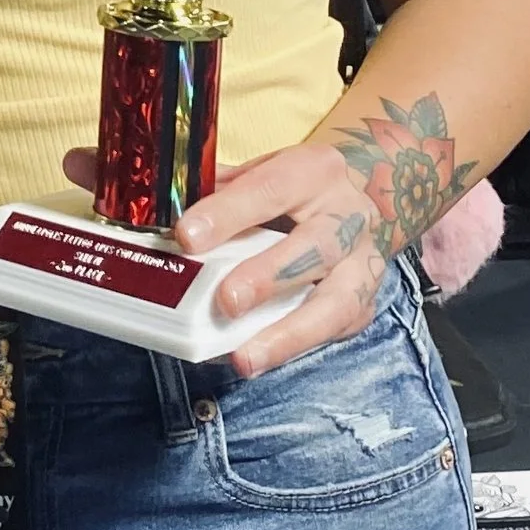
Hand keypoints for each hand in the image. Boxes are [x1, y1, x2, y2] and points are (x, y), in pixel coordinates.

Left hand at [175, 143, 389, 376]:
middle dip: (267, 278)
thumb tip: (163, 222)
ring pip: (337, 302)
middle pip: (315, 247)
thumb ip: (221, 193)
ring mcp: (364, 262)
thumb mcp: (263, 171)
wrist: (366, 194)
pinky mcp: (364, 302)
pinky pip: (335, 329)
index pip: (269, 189)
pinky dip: (296, 347)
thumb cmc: (296, 188)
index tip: (187, 236)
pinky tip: (260, 357)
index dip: (227, 213)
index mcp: (315, 171)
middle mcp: (348, 216)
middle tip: (225, 302)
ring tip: (245, 358)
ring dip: (288, 333)